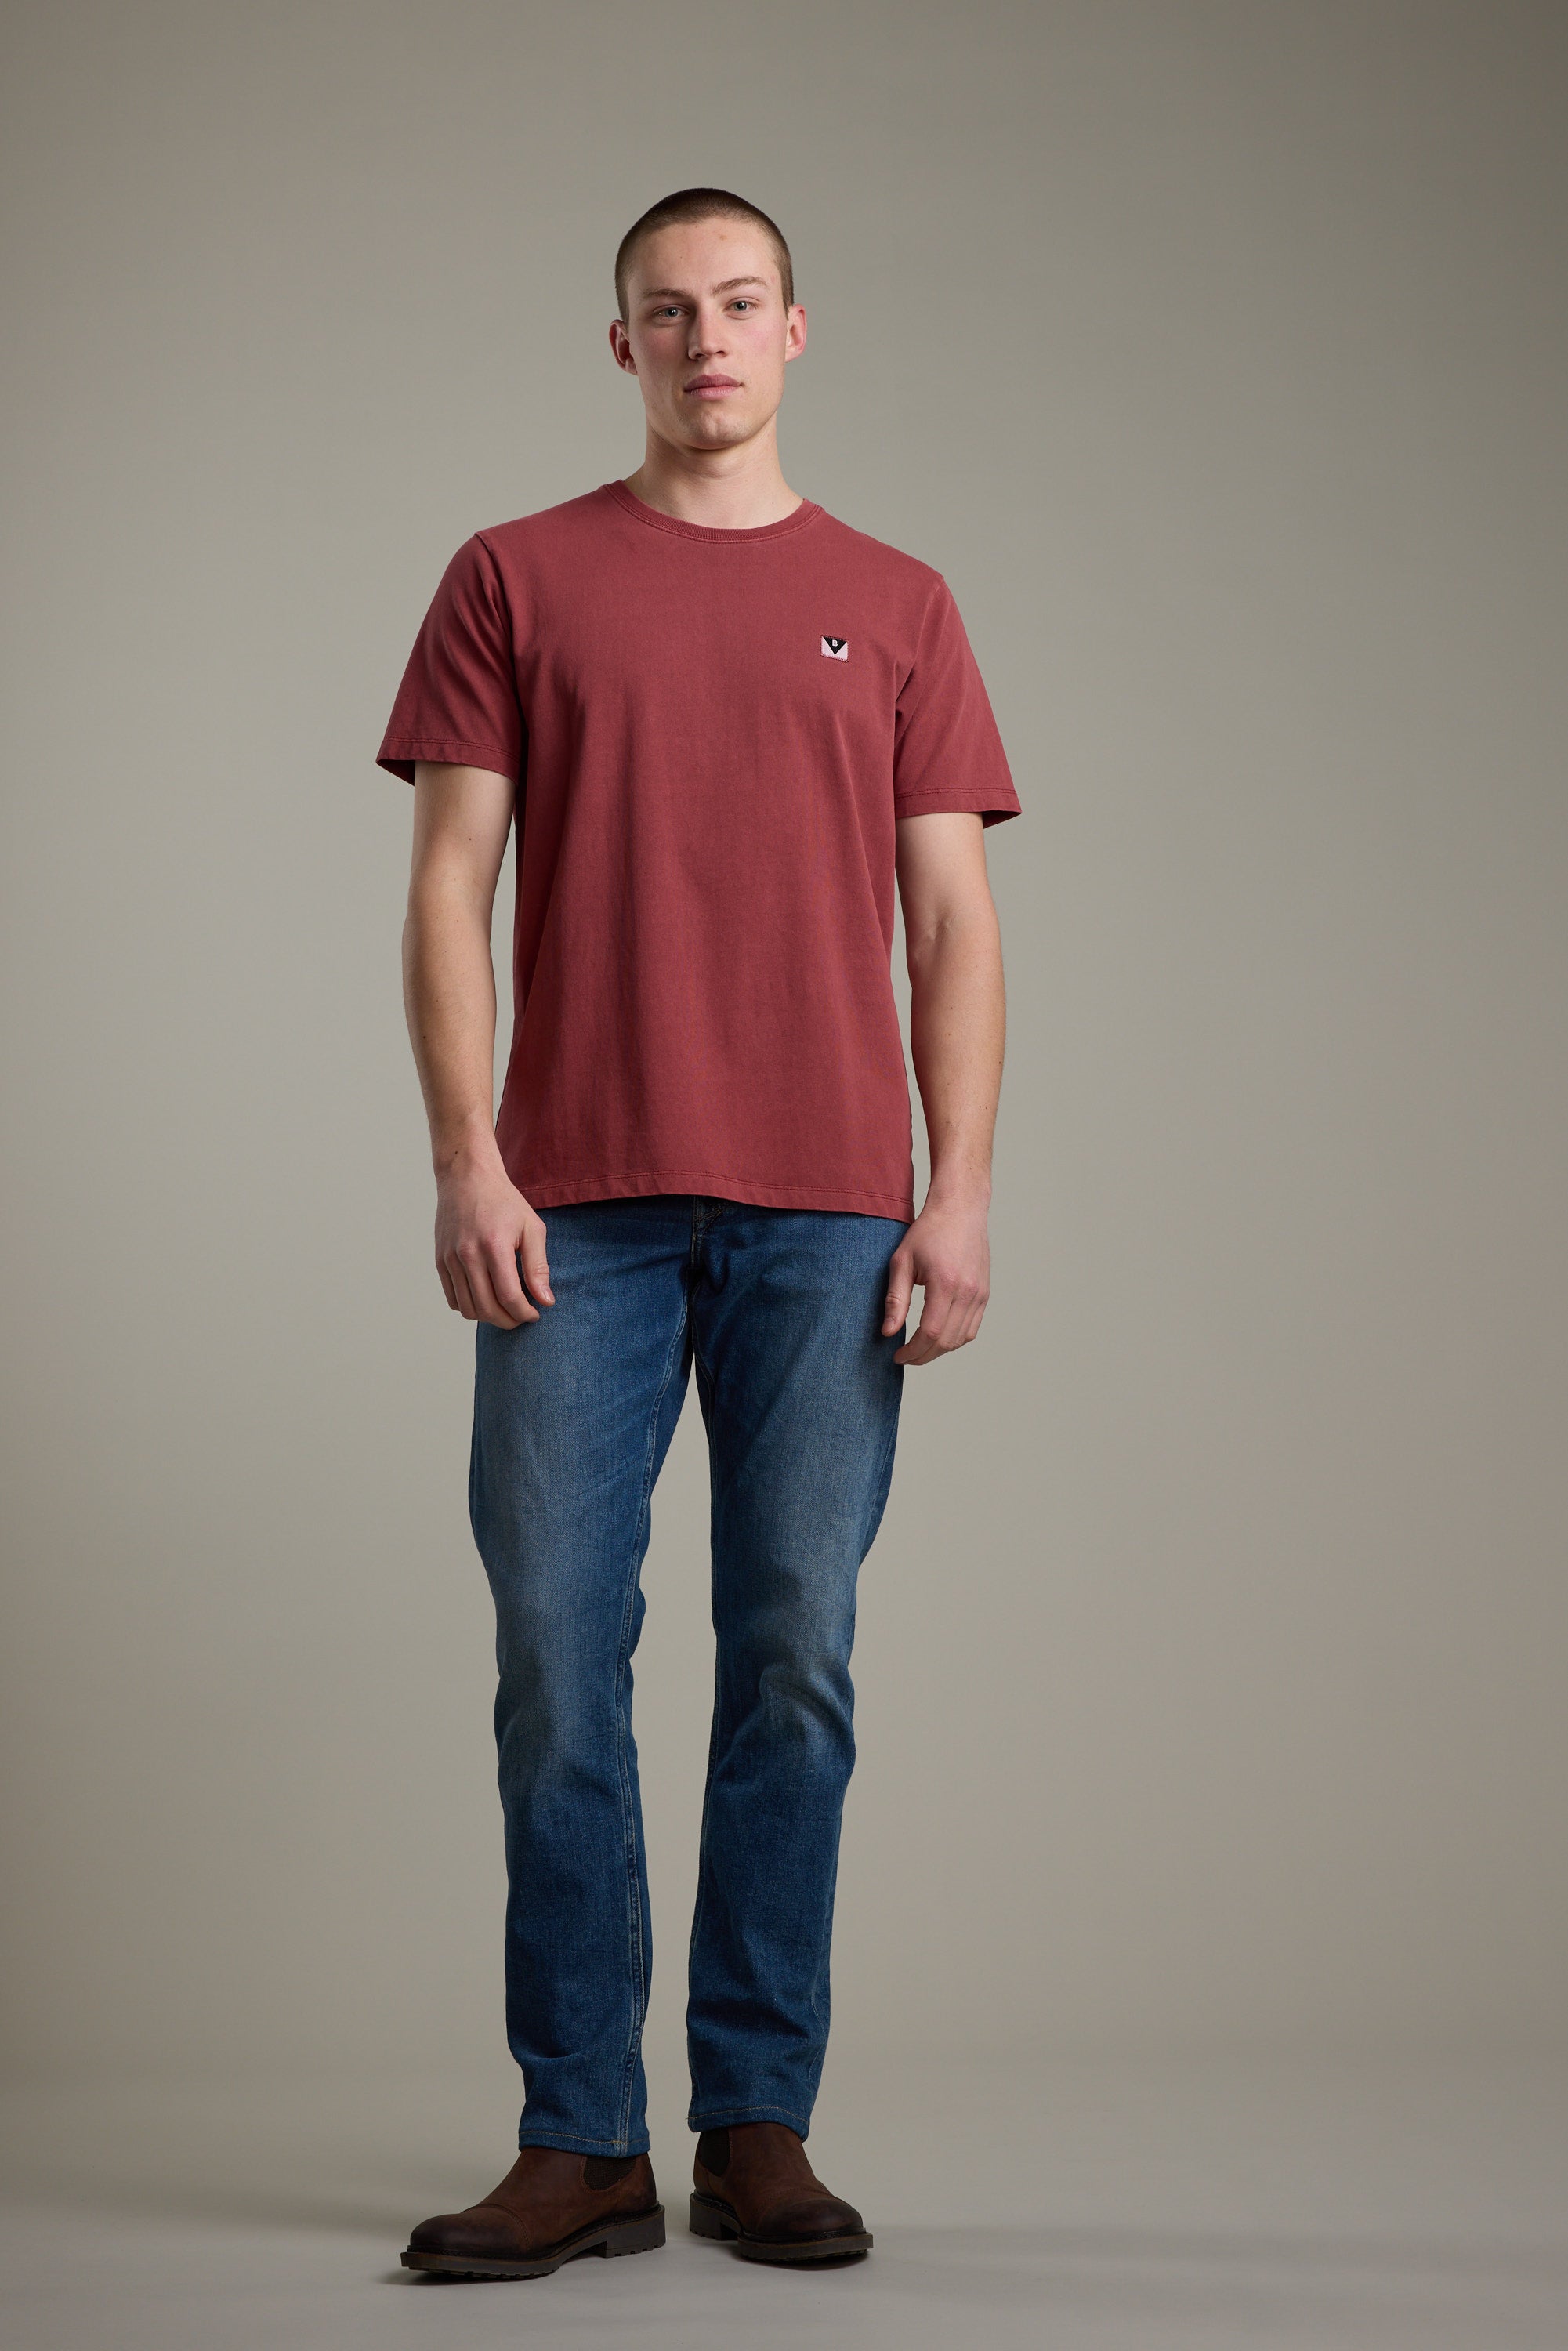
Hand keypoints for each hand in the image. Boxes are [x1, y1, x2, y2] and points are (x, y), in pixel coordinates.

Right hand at [434, 1147, 553, 1327]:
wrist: (467, 1178)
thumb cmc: (504, 1202)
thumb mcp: (532, 1228)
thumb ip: (538, 1266)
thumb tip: (545, 1301)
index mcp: (494, 1245)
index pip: (509, 1296)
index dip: (524, 1313)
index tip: (535, 1314)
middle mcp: (467, 1254)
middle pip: (486, 1308)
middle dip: (508, 1321)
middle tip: (521, 1318)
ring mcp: (450, 1258)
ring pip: (467, 1308)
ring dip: (488, 1318)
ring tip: (505, 1311)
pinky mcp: (440, 1260)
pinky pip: (452, 1298)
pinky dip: (470, 1307)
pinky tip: (485, 1299)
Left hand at [881, 1192, 990, 1365]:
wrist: (960, 1210)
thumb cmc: (928, 1231)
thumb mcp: (902, 1261)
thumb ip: (895, 1299)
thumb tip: (888, 1332)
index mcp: (946, 1284)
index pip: (930, 1332)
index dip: (912, 1351)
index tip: (897, 1356)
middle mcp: (968, 1292)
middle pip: (946, 1341)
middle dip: (923, 1355)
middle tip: (905, 1356)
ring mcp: (980, 1294)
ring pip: (961, 1339)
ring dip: (939, 1350)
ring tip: (919, 1349)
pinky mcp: (984, 1293)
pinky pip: (972, 1328)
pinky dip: (955, 1339)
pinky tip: (938, 1336)